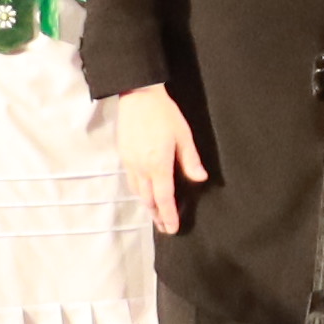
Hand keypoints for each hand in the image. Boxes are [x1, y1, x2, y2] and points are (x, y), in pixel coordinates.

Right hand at [101, 79, 198, 233]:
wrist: (138, 96)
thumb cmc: (163, 113)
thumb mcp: (183, 135)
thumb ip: (190, 160)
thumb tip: (200, 178)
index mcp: (158, 164)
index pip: (164, 198)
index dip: (169, 215)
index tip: (173, 228)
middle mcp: (141, 167)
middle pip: (148, 199)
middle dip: (157, 215)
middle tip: (165, 227)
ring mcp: (130, 162)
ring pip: (137, 192)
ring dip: (147, 205)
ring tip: (155, 213)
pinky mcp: (124, 155)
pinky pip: (131, 180)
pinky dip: (139, 191)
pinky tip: (144, 192)